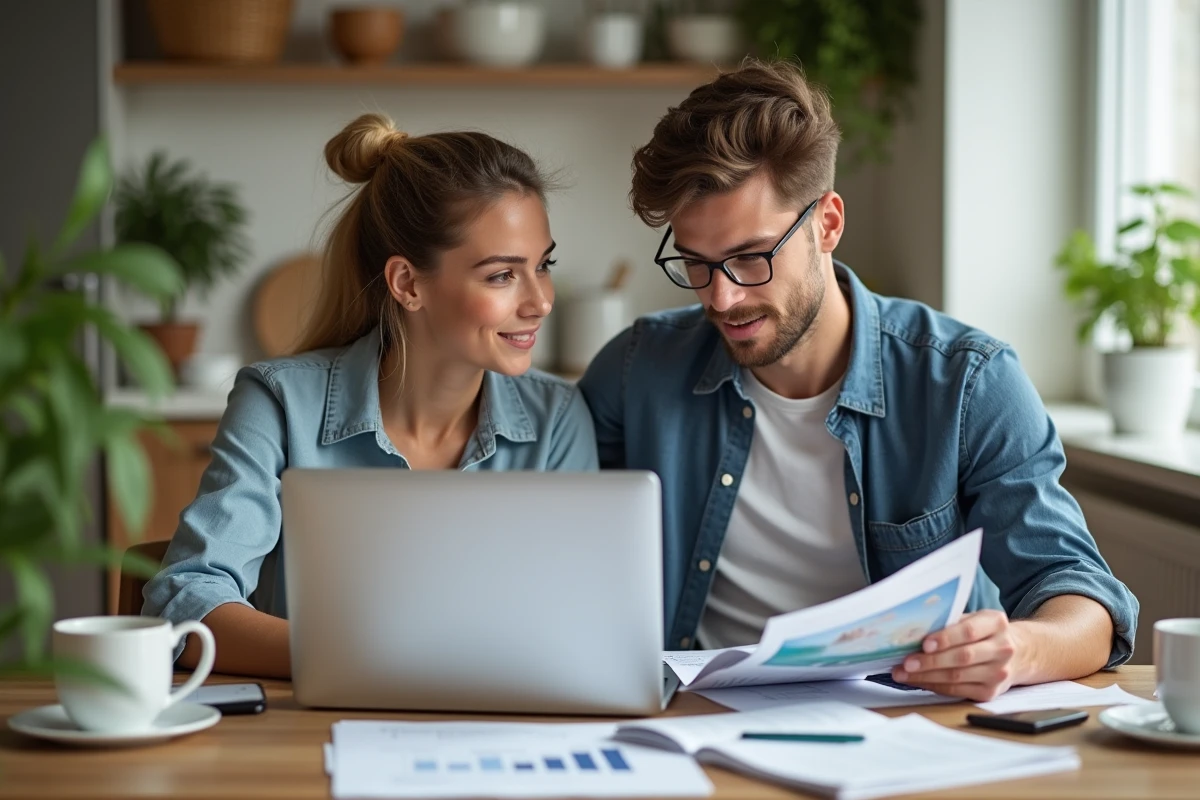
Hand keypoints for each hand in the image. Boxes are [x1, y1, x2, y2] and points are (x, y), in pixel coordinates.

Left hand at [891, 610, 1024, 701]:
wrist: (1018, 654)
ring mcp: (998, 673)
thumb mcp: (975, 618)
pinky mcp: (990, 692)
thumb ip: (951, 622)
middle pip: (962, 657)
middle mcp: (1002, 649)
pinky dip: (934, 686)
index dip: (945, 638)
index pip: (969, 631)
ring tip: (903, 673)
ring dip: (926, 676)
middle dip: (930, 661)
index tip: (924, 644)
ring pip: (957, 677)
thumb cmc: (985, 633)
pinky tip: (918, 681)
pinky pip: (957, 691)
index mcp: (996, 623)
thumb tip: (914, 631)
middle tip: (906, 663)